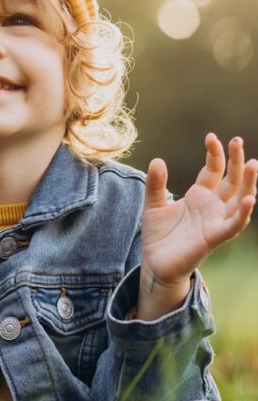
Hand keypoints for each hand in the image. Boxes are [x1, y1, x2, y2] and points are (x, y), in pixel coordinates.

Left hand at [142, 133, 257, 288]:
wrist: (155, 263)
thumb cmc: (158, 235)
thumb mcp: (153, 205)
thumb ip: (155, 184)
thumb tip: (157, 160)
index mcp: (200, 195)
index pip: (214, 169)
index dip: (215, 153)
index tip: (211, 137)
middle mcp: (213, 206)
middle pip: (232, 179)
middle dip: (237, 160)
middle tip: (237, 140)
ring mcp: (216, 221)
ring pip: (240, 199)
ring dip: (249, 182)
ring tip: (253, 163)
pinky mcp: (214, 237)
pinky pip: (234, 225)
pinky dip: (243, 213)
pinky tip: (249, 199)